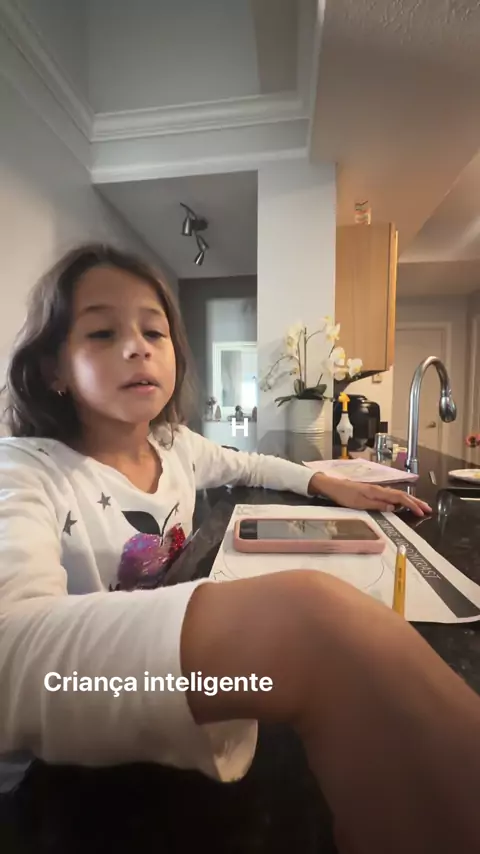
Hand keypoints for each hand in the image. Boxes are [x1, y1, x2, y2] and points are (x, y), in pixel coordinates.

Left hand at [309, 473, 431, 516]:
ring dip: (410, 500)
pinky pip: (391, 495)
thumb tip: (394, 508)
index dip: (412, 505)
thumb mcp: (359, 503)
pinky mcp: (373, 492)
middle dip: (416, 502)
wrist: (332, 486)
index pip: (399, 497)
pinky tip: (403, 504)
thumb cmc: (344, 495)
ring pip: (398, 495)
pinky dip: (401, 500)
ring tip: (420, 506)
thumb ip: (377, 505)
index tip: (422, 512)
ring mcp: (377, 490)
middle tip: (428, 509)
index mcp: (378, 492)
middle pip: (402, 495)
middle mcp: (380, 489)